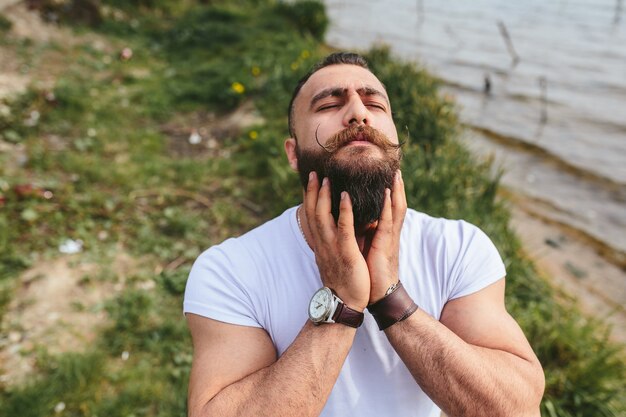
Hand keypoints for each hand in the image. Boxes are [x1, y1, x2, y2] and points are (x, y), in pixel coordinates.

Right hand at [303, 172, 369, 310]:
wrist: (345, 304)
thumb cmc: (343, 281)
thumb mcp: (334, 258)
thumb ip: (333, 243)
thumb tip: (335, 230)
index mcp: (321, 244)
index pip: (311, 216)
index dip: (309, 198)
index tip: (309, 181)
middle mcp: (323, 243)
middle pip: (313, 212)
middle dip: (312, 191)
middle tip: (313, 172)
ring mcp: (332, 247)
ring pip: (323, 217)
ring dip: (323, 196)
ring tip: (325, 178)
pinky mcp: (345, 252)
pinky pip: (343, 228)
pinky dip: (343, 211)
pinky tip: (345, 196)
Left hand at [365, 170, 406, 303]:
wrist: (377, 295)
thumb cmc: (369, 272)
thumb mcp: (364, 248)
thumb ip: (363, 234)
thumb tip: (355, 221)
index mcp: (382, 233)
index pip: (387, 208)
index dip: (390, 193)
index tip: (388, 176)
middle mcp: (387, 234)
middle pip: (395, 205)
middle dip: (397, 188)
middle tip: (397, 169)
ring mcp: (388, 240)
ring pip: (395, 211)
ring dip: (396, 192)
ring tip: (397, 176)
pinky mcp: (385, 247)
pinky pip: (387, 223)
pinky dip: (387, 208)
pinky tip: (387, 195)